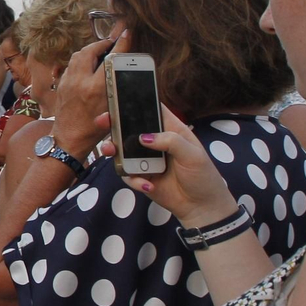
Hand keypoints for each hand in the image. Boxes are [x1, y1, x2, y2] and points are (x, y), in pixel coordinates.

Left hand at [53, 32, 122, 157]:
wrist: (68, 141)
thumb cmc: (94, 130)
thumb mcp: (113, 109)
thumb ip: (118, 86)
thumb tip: (125, 68)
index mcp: (95, 88)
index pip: (111, 59)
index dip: (120, 44)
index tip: (126, 33)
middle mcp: (79, 81)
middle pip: (89, 51)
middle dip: (102, 44)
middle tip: (112, 43)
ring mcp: (67, 82)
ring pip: (77, 55)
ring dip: (90, 50)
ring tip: (101, 52)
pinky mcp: (61, 85)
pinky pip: (71, 64)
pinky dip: (81, 59)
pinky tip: (88, 64)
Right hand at [98, 104, 239, 226]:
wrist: (201, 207)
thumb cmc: (203, 176)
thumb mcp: (193, 155)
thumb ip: (170, 141)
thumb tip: (144, 137)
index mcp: (171, 131)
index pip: (153, 111)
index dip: (137, 102)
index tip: (120, 98)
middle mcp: (155, 142)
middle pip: (130, 128)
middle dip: (114, 124)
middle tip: (103, 122)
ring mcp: (146, 159)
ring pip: (122, 150)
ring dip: (114, 150)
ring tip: (110, 152)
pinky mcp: (140, 176)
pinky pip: (127, 174)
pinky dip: (134, 179)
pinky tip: (148, 185)